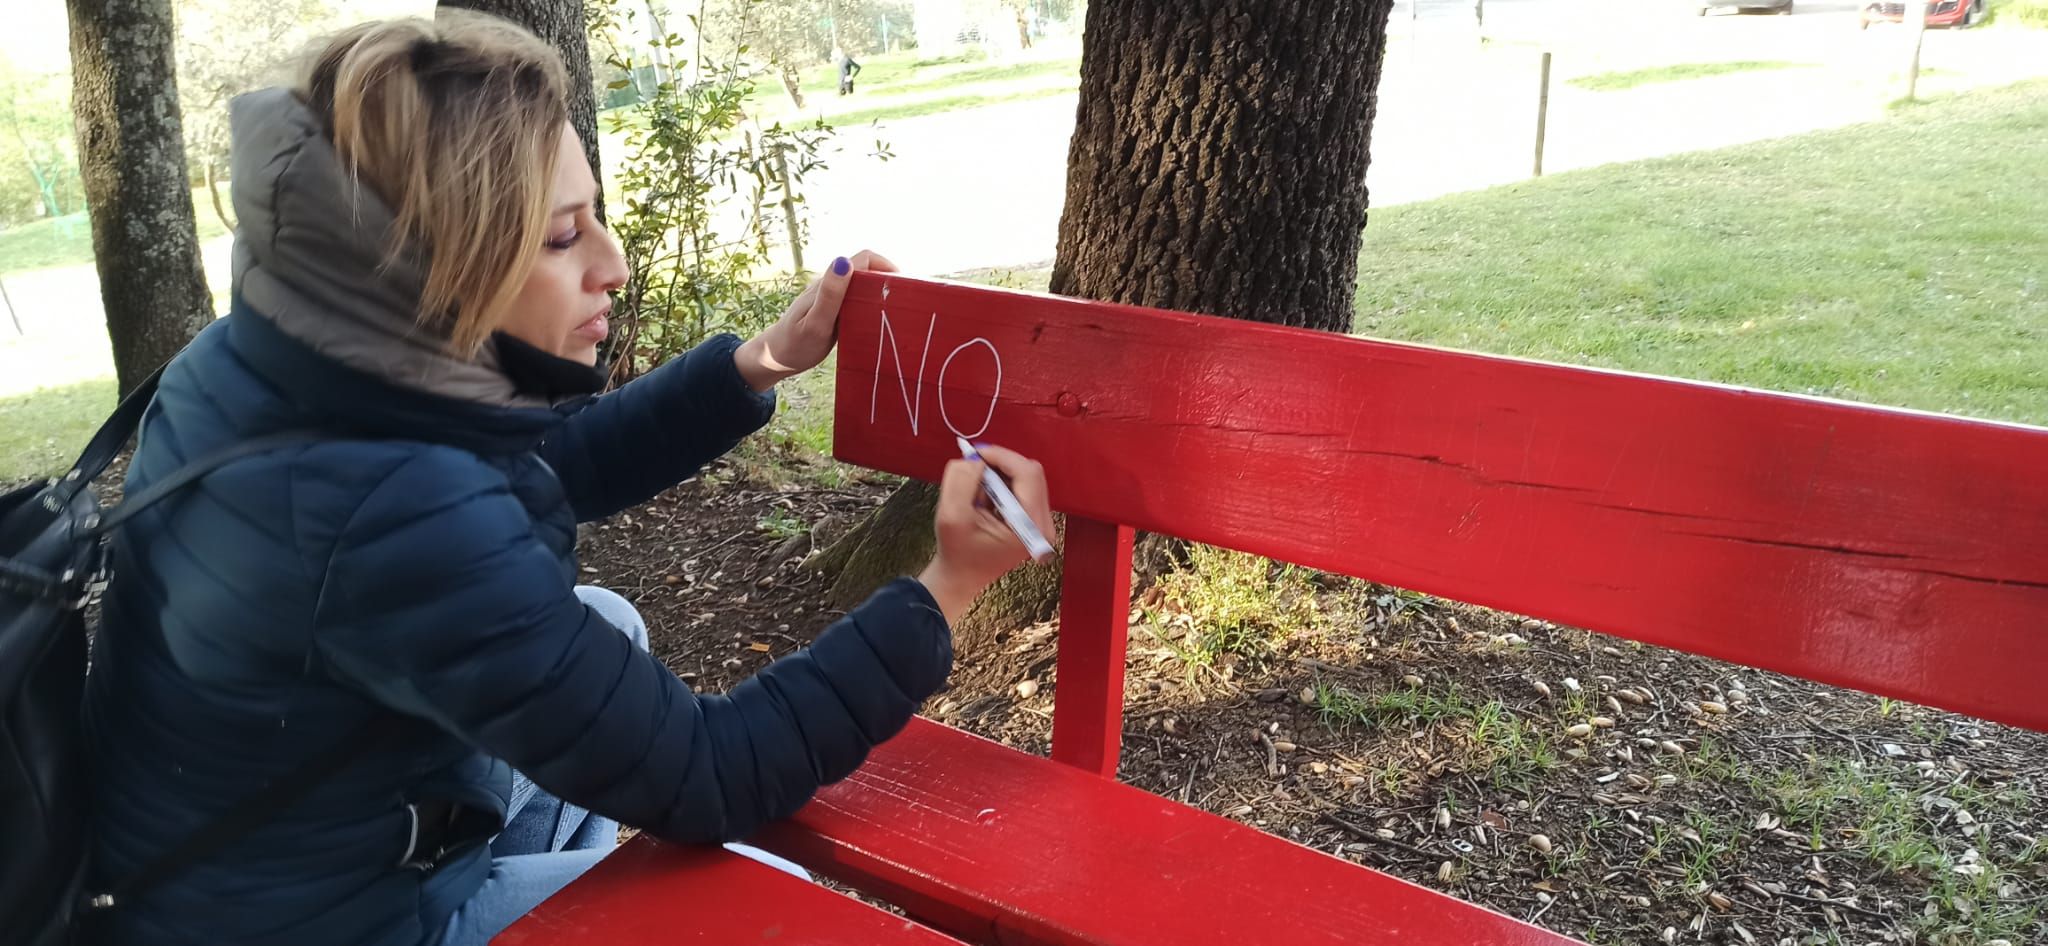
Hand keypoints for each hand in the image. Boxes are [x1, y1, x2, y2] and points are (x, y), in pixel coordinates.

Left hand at [734, 250, 897, 391]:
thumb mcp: (816, 323)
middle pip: (866, 270)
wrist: (774, 360)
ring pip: (862, 285)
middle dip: (887, 279)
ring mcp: (832, 298)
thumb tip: (844, 261)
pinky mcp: (834, 311)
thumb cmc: (795, 344)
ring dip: (881, 292)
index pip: (863, 258)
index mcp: (828, 283)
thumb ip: (830, 294)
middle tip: (904, 302)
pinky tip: (878, 322)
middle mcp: (831, 285)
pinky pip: (857, 300)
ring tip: (896, 312)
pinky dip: (872, 305)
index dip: (886, 265)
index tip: (903, 285)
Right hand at [917, 444, 1053, 624]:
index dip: (1000, 456)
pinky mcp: (1033, 518)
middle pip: (1029, 472)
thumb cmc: (956, 552)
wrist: (961, 577)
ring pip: (1024, 477)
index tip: (974, 453)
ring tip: (976, 497)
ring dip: (997, 477)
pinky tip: (984, 503)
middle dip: (998, 466)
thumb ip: (962, 481)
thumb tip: (975, 458)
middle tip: (972, 471)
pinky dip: (1000, 486)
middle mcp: (1044, 524)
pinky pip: (1020, 487)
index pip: (1027, 473)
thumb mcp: (951, 515)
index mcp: (1031, 526)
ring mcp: (1041, 522)